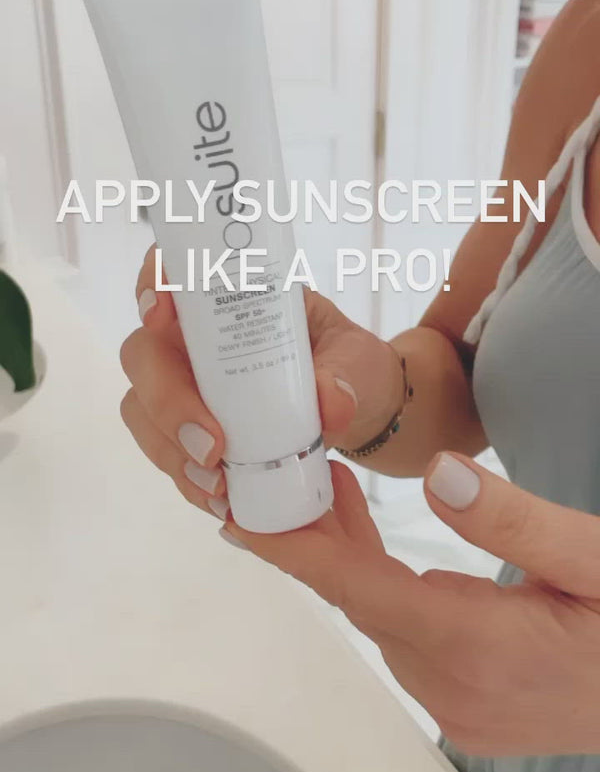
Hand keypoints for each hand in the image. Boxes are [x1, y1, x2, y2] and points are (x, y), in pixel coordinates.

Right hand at [119, 247, 402, 515]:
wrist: (359, 413)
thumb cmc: (351, 365)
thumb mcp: (357, 361)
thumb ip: (346, 375)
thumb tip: (331, 403)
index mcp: (231, 299)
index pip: (173, 273)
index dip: (152, 284)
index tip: (161, 313)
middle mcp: (194, 339)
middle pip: (143, 354)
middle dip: (165, 400)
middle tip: (212, 445)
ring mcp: (184, 386)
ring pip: (142, 411)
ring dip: (170, 450)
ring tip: (218, 483)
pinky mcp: (188, 432)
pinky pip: (166, 454)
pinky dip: (186, 478)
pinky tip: (220, 498)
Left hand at [221, 453, 599, 757]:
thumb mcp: (595, 557)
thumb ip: (515, 520)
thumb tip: (436, 476)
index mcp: (479, 646)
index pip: (360, 590)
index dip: (297, 551)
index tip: (243, 523)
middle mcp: (455, 688)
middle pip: (362, 602)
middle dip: (323, 538)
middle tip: (299, 474)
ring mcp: (459, 708)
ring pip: (381, 621)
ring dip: (355, 562)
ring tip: (338, 495)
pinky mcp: (468, 712)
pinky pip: (406, 644)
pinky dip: (386, 594)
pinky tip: (386, 556)